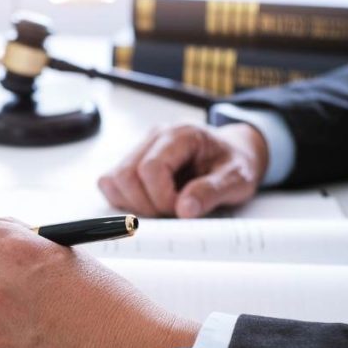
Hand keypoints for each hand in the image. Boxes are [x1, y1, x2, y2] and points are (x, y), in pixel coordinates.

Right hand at [98, 123, 268, 218]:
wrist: (234, 152)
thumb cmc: (235, 163)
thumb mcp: (237, 178)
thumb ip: (212, 191)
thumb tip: (184, 210)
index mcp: (181, 134)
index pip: (150, 168)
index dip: (162, 197)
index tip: (182, 211)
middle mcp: (155, 136)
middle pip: (125, 174)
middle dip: (145, 204)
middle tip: (171, 212)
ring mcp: (140, 148)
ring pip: (112, 180)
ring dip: (133, 204)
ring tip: (162, 208)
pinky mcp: (132, 162)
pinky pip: (111, 184)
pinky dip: (125, 201)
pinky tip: (151, 204)